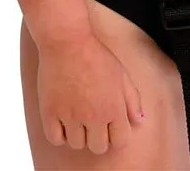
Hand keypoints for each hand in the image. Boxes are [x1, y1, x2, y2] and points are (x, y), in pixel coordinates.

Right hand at [36, 31, 145, 154]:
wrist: (68, 41)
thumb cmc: (95, 55)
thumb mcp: (122, 74)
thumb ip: (133, 100)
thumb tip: (139, 120)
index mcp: (113, 107)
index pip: (120, 141)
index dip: (116, 136)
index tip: (111, 127)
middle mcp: (93, 116)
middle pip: (98, 147)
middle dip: (98, 137)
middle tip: (93, 121)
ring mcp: (71, 116)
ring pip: (76, 144)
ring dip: (78, 134)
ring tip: (77, 116)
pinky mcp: (51, 113)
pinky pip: (55, 139)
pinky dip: (59, 134)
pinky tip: (63, 120)